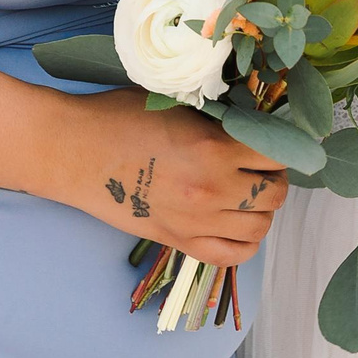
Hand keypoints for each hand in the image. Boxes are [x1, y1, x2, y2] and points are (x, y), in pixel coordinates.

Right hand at [44, 88, 291, 264]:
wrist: (74, 152)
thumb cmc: (120, 116)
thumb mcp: (176, 102)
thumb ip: (217, 115)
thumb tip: (253, 118)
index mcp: (214, 147)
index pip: (277, 153)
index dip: (282, 145)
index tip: (275, 139)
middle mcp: (212, 188)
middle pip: (274, 194)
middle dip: (275, 177)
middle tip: (260, 166)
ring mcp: (196, 220)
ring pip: (259, 227)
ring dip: (263, 209)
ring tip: (249, 193)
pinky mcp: (178, 241)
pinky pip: (232, 255)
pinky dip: (246, 243)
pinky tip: (240, 225)